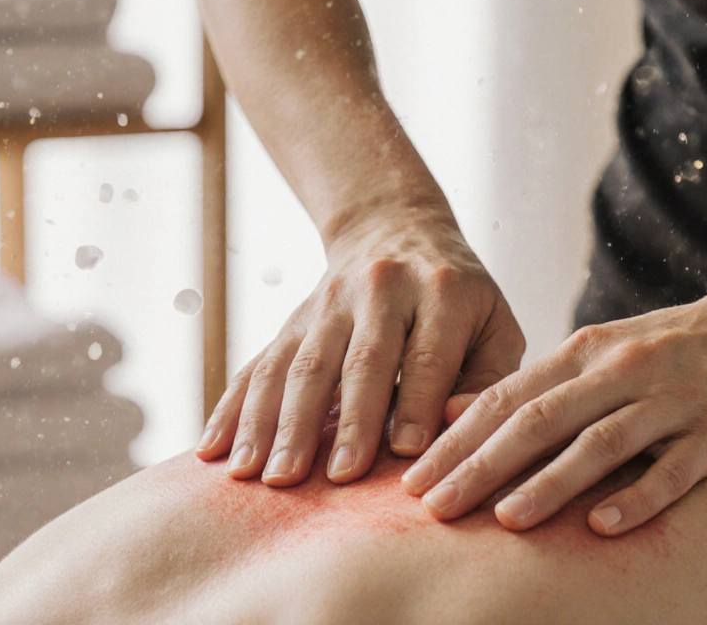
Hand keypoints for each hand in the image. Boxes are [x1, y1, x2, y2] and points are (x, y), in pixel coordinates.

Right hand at [195, 205, 525, 487]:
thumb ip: (486, 379)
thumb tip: (457, 426)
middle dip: (347, 422)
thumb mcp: (494, 324)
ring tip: (265, 475)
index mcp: (441, 290)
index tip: (406, 453)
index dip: (416, 401)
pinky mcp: (292, 319)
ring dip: (279, 423)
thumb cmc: (459, 299)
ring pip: (299, 364)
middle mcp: (379, 290)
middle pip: (359, 360)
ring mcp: (327, 303)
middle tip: (336, 477)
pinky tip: (213, 450)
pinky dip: (232, 409)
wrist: (395, 228)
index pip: (427, 351)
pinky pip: (257, 364)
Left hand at [400, 285, 706, 534]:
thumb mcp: (594, 352)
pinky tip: (601, 527)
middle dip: (482, 465)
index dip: (455, 440)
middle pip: (538, 420)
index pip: (504, 398)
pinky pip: (672, 468)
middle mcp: (619, 372)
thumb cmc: (670, 349)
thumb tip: (448, 411)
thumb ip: (529, 384)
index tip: (410, 480)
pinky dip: (636, 497)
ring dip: (550, 482)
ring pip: (600, 443)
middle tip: (436, 508)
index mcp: (583, 354)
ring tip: (506, 521)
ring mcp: (669, 400)